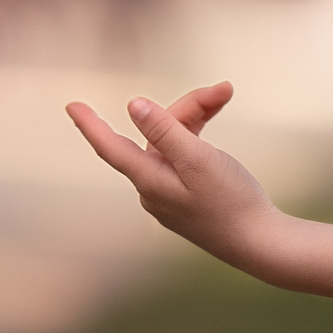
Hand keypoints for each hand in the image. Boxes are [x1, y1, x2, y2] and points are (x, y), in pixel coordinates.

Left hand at [66, 81, 276, 266]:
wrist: (260, 242)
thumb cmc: (231, 200)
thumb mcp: (198, 159)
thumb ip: (164, 131)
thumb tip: (132, 106)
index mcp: (150, 181)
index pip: (110, 147)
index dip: (90, 124)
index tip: (71, 105)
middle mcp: (153, 189)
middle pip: (156, 134)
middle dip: (187, 107)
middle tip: (225, 90)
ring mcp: (170, 195)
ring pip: (173, 143)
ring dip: (196, 117)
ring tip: (225, 97)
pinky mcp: (188, 198)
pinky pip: (182, 157)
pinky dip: (197, 135)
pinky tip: (213, 123)